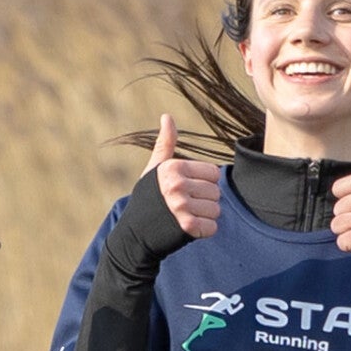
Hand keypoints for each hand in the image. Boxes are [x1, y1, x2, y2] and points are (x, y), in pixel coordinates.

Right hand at [143, 114, 221, 240]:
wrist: (134, 233)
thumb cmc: (148, 198)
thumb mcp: (155, 169)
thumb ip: (165, 144)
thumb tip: (167, 116)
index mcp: (173, 168)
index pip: (213, 173)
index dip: (204, 182)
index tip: (188, 189)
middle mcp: (177, 185)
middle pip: (216, 192)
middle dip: (205, 201)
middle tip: (185, 206)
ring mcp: (181, 206)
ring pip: (216, 210)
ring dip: (205, 216)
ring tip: (186, 216)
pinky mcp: (186, 227)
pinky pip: (212, 227)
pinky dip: (204, 231)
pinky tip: (188, 228)